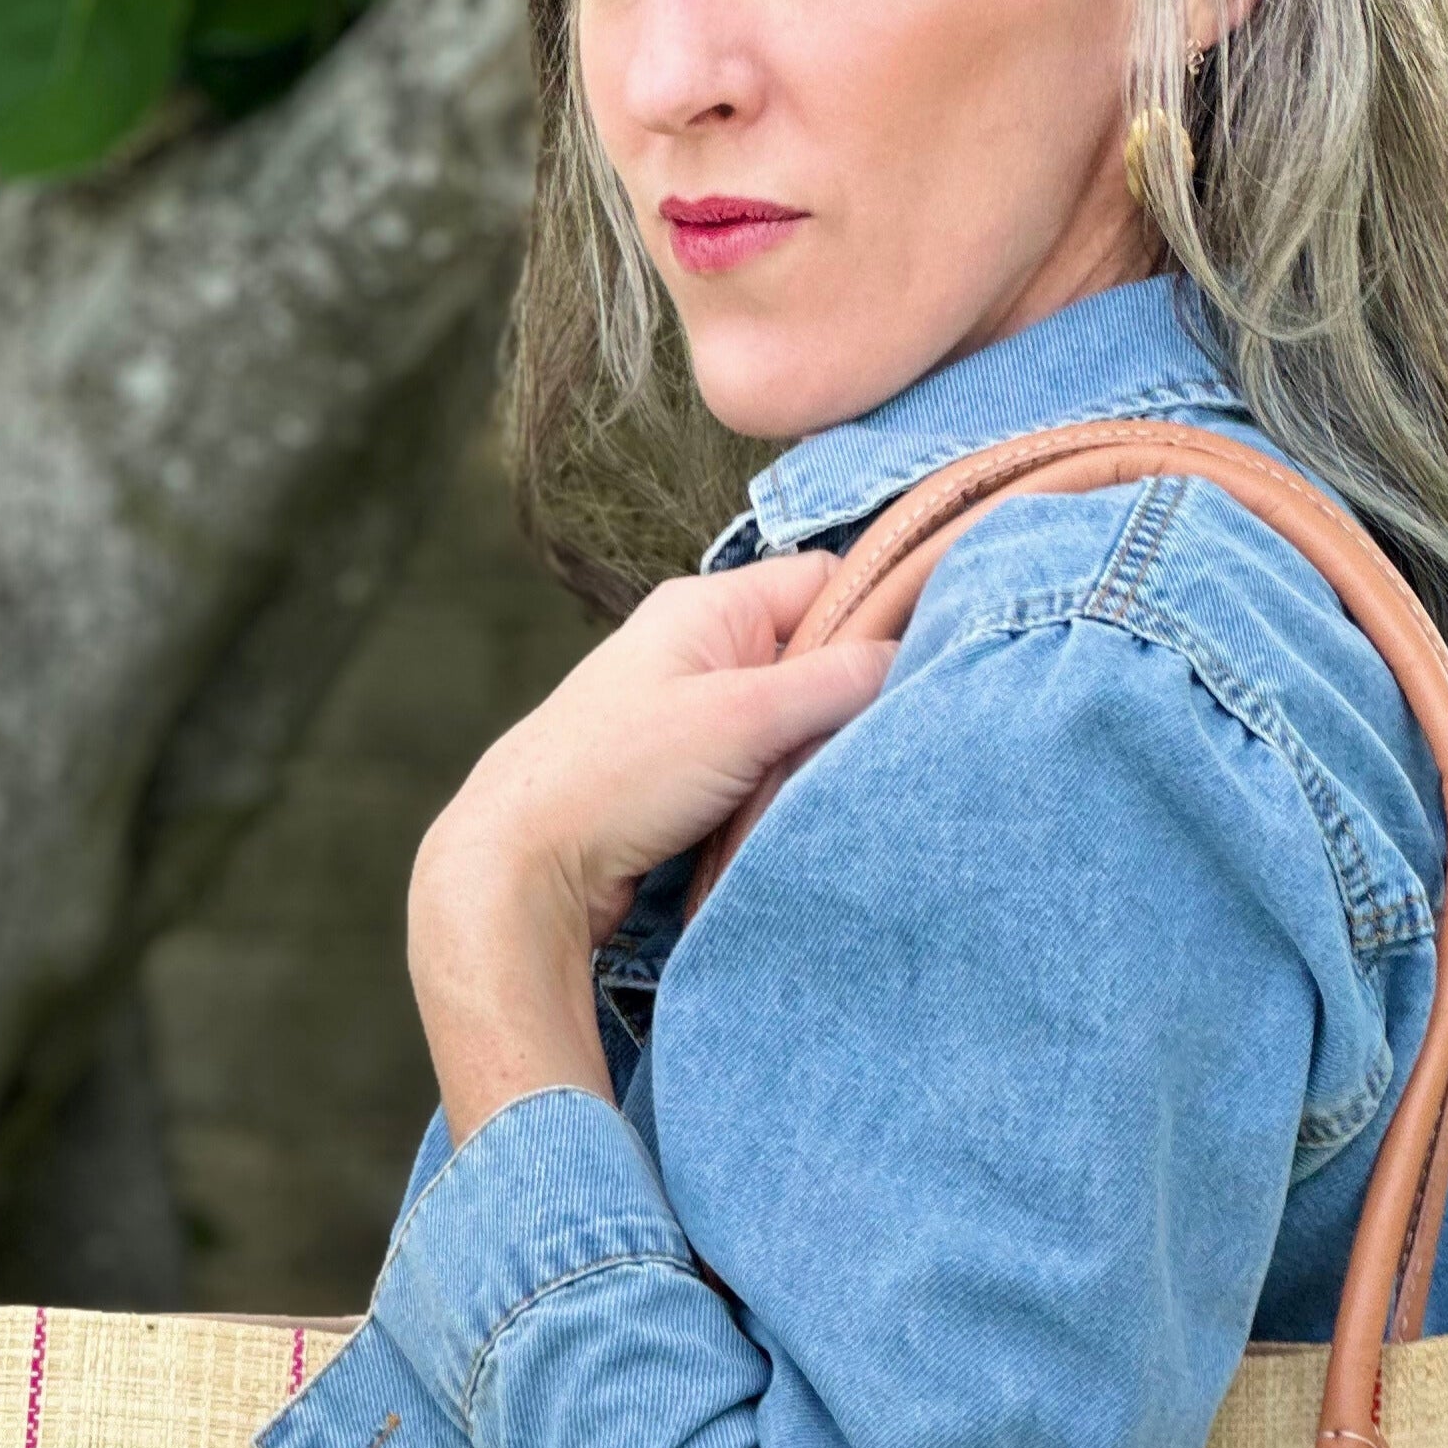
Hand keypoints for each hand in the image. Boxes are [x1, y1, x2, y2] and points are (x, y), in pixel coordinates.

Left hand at [410, 549, 891, 1142]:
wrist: (518, 868)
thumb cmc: (613, 776)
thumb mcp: (742, 717)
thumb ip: (833, 681)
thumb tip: (910, 655)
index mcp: (707, 608)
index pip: (827, 580)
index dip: (884, 612)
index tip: (929, 661)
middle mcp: (698, 650)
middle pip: (815, 653)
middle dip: (854, 696)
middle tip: (888, 738)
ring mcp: (690, 715)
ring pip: (792, 720)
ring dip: (817, 754)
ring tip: (838, 783)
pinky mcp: (682, 778)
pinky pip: (762, 770)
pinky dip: (784, 791)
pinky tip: (797, 815)